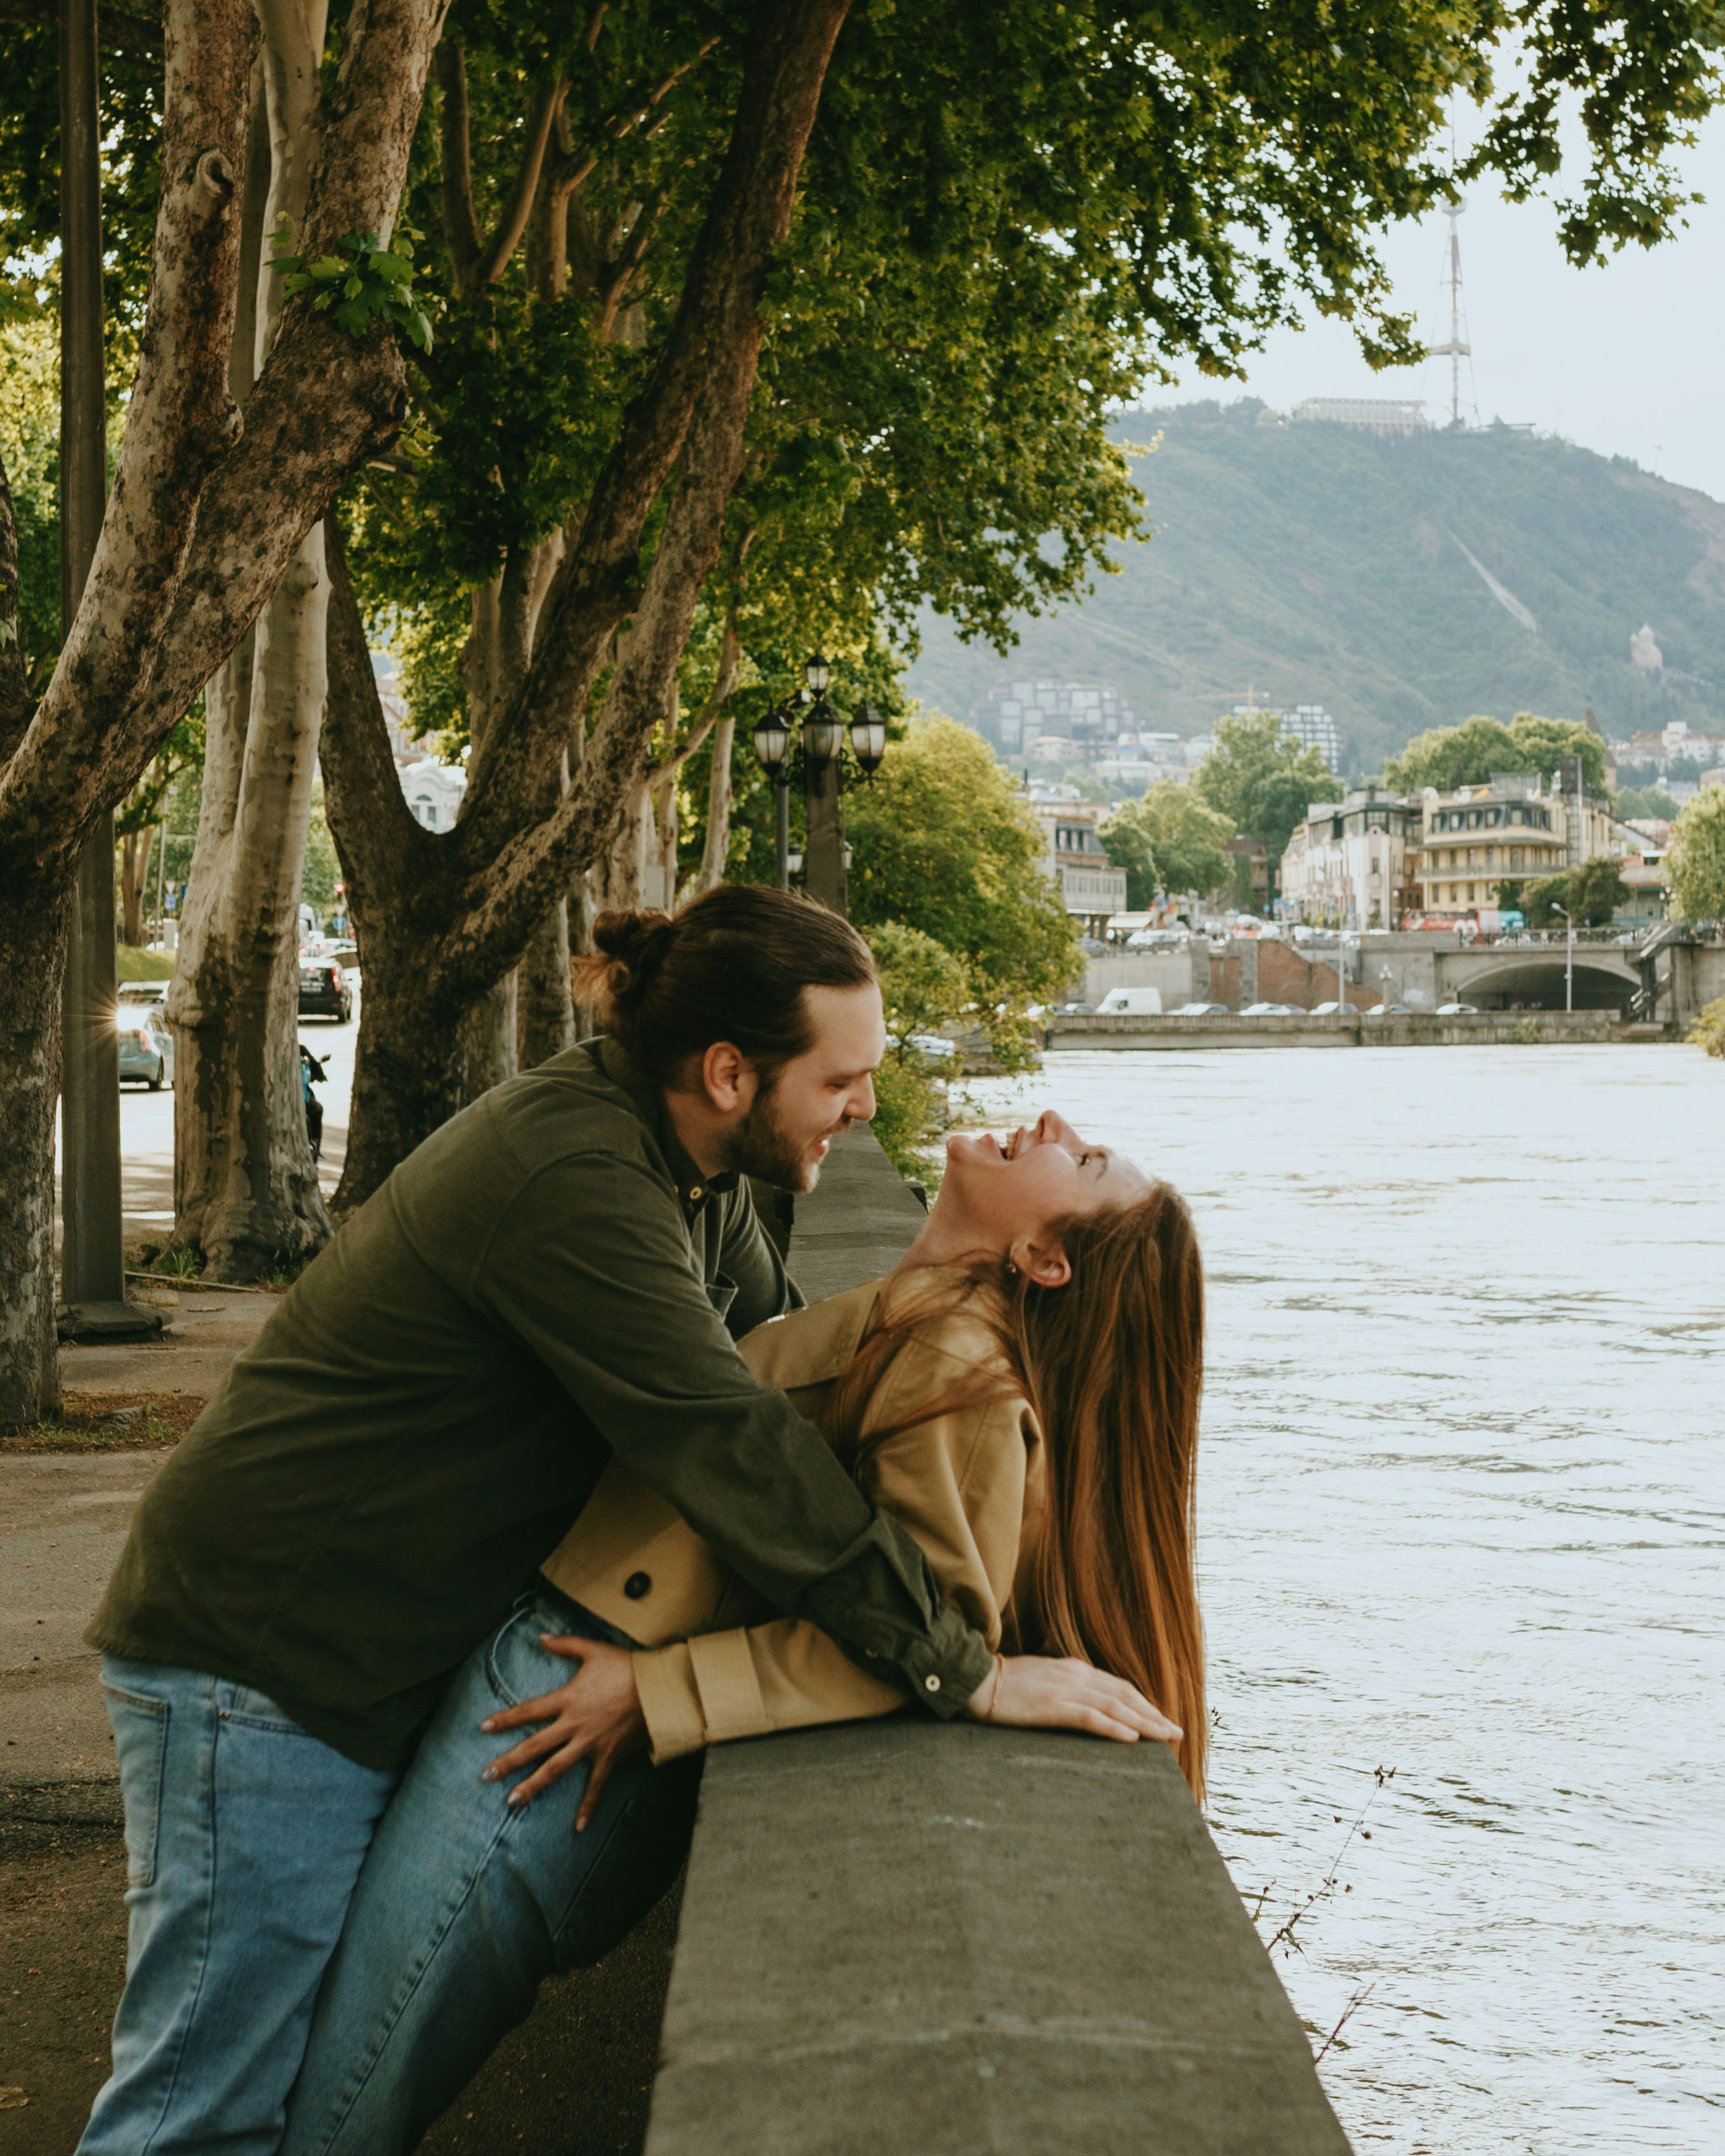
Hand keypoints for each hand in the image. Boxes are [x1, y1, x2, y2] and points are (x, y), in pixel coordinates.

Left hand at [479, 1635, 647, 1828]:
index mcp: (567, 1699)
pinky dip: (588, 1806)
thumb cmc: (626, 1666)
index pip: (529, 1710)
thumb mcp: (593, 1650)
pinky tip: (578, 1827)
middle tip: (485, 1776)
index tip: (483, 1727)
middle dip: (508, 1761)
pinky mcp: (609, 1756)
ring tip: (512, 1803)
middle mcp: (574, 1724)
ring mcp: (590, 1743)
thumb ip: (565, 1644)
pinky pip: (596, 1785)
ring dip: (532, 1786)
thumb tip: (541, 1637)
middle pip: (534, 1746)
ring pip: (555, 1768)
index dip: (505, 1718)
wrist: (658, 1687)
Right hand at [962, 1653, 1181, 1745]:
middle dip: (1153, 1714)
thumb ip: (1066, 1688)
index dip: (1143, 1703)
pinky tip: (1131, 1738)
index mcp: (1073, 1669)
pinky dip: (1114, 1728)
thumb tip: (1089, 1706)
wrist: (975, 1680)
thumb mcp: (1043, 1680)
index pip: (1118, 1686)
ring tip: (1165, 1737)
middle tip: (1176, 1732)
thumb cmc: (1005, 1685)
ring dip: (1144, 1722)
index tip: (1162, 1719)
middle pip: (1124, 1695)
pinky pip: (1090, 1717)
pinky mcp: (1052, 1705)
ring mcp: (1064, 1689)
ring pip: (1115, 1706)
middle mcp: (1075, 1675)